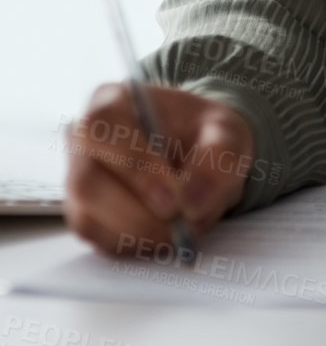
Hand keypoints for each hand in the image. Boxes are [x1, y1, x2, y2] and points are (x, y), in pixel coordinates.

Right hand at [64, 82, 254, 259]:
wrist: (201, 154)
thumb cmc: (205, 134)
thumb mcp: (226, 133)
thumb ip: (217, 157)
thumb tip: (193, 202)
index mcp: (112, 101)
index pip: (102, 127)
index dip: (134, 165)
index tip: (173, 198)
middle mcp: (85, 141)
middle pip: (87, 182)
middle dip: (137, 213)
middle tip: (181, 225)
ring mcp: (79, 180)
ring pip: (88, 218)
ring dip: (139, 233)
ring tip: (181, 229)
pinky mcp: (85, 215)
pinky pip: (99, 240)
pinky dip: (136, 245)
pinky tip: (165, 234)